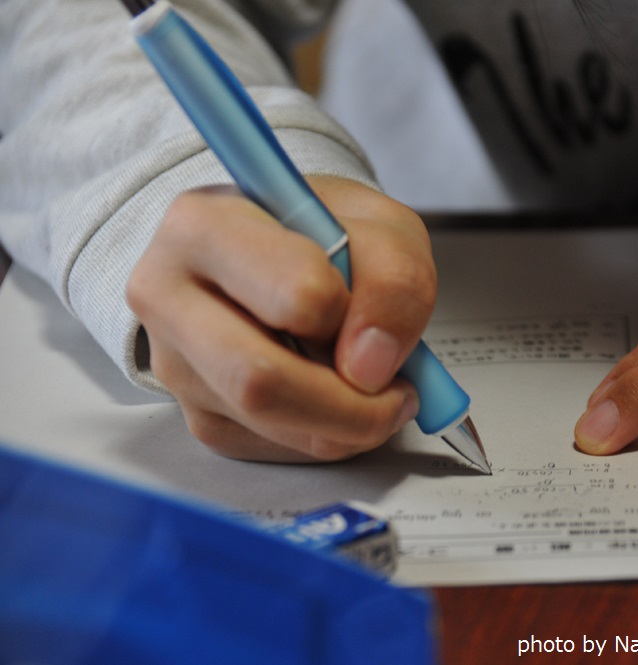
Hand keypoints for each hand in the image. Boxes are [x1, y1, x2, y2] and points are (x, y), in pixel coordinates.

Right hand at [127, 176, 434, 461]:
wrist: (277, 242)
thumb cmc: (324, 229)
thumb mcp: (381, 225)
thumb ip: (393, 280)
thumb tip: (371, 368)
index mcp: (204, 228)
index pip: (295, 296)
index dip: (358, 317)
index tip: (378, 316)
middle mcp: (167, 297)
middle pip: (259, 382)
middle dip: (352, 406)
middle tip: (401, 394)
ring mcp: (175, 363)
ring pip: (271, 425)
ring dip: (348, 423)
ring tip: (379, 387)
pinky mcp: (198, 413)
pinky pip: (275, 448)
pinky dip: (328, 434)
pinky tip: (339, 395)